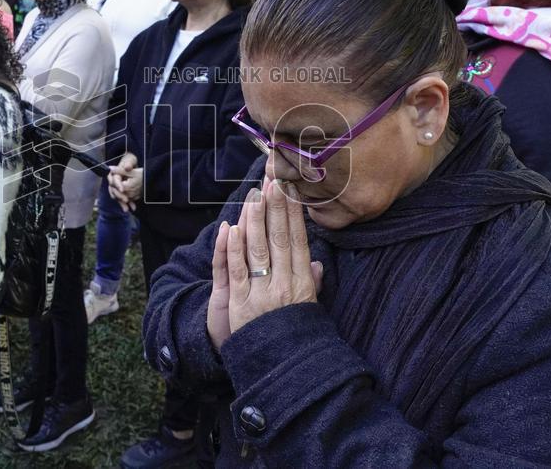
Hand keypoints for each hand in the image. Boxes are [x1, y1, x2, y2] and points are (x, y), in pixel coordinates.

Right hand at [107, 152, 138, 211]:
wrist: (132, 164)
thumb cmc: (130, 161)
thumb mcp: (130, 160)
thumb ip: (128, 164)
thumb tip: (127, 167)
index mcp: (113, 174)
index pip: (113, 181)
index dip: (118, 185)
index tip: (123, 190)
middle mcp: (113, 181)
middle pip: (114, 191)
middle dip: (120, 196)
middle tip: (126, 200)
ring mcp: (116, 187)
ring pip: (117, 197)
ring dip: (122, 203)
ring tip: (128, 209)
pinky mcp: (121, 192)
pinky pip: (122, 199)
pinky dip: (127, 203)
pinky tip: (132, 208)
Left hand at [207, 178, 323, 350]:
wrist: (282, 369)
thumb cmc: (295, 335)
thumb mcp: (309, 309)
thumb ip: (312, 283)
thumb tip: (317, 262)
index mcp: (303, 283)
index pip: (298, 241)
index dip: (293, 215)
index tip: (289, 191)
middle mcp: (284, 285)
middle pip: (280, 240)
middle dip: (276, 209)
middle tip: (273, 181)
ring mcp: (261, 294)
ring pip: (258, 250)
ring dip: (255, 220)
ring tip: (254, 195)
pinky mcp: (239, 303)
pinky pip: (236, 271)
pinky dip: (234, 248)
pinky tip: (233, 228)